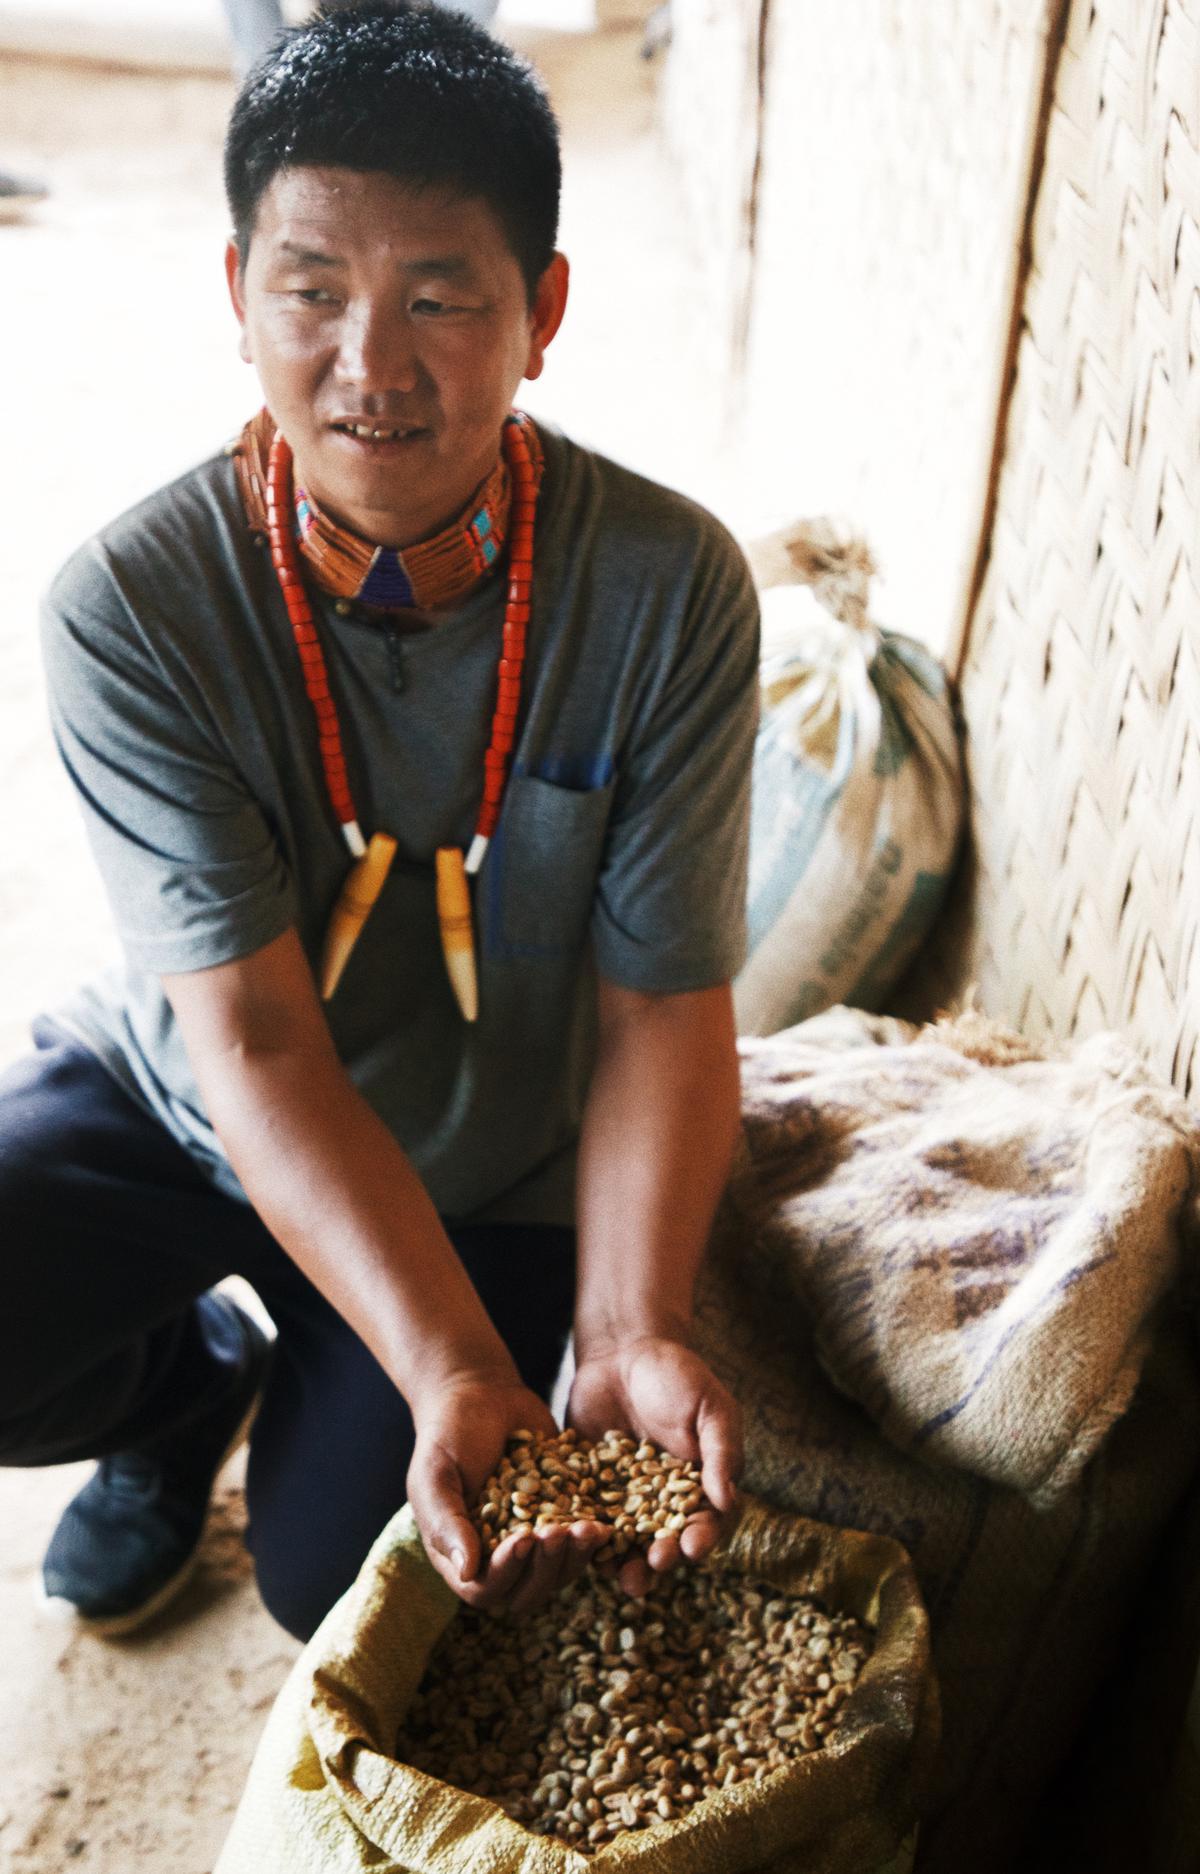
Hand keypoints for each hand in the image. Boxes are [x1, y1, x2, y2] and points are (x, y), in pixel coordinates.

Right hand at [406, 1373, 610, 1613]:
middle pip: (528, 1589)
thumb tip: (467, 1572)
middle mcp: (499, 1555)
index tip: (521, 1540)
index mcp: (462, 1554)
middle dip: (546, 1567)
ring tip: (588, 1528)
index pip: (485, 1588)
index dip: (505, 1573)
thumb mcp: (436, 1474)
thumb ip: (446, 1523)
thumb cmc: (448, 1434)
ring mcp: (534, 1538)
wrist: (482, 1394)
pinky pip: (581, 1542)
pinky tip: (605, 1521)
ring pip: (560, 1571)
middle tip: (557, 1532)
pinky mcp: (562, 1515)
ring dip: (575, 1557)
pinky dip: (593, 1539)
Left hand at [566, 1335, 741, 1595]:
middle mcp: (661, 1502)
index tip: (692, 1548)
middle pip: (663, 1542)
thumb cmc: (677, 1375)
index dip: (700, 1538)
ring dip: (622, 1563)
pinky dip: (583, 1536)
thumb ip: (721, 1452)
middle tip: (653, 1566)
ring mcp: (623, 1499)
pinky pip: (586, 1519)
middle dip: (660, 1560)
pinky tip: (578, 1545)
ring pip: (625, 1542)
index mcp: (698, 1486)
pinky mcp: (587, 1490)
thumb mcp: (710, 1407)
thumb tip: (728, 1500)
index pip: (704, 1522)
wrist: (622, 1351)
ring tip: (617, 1577)